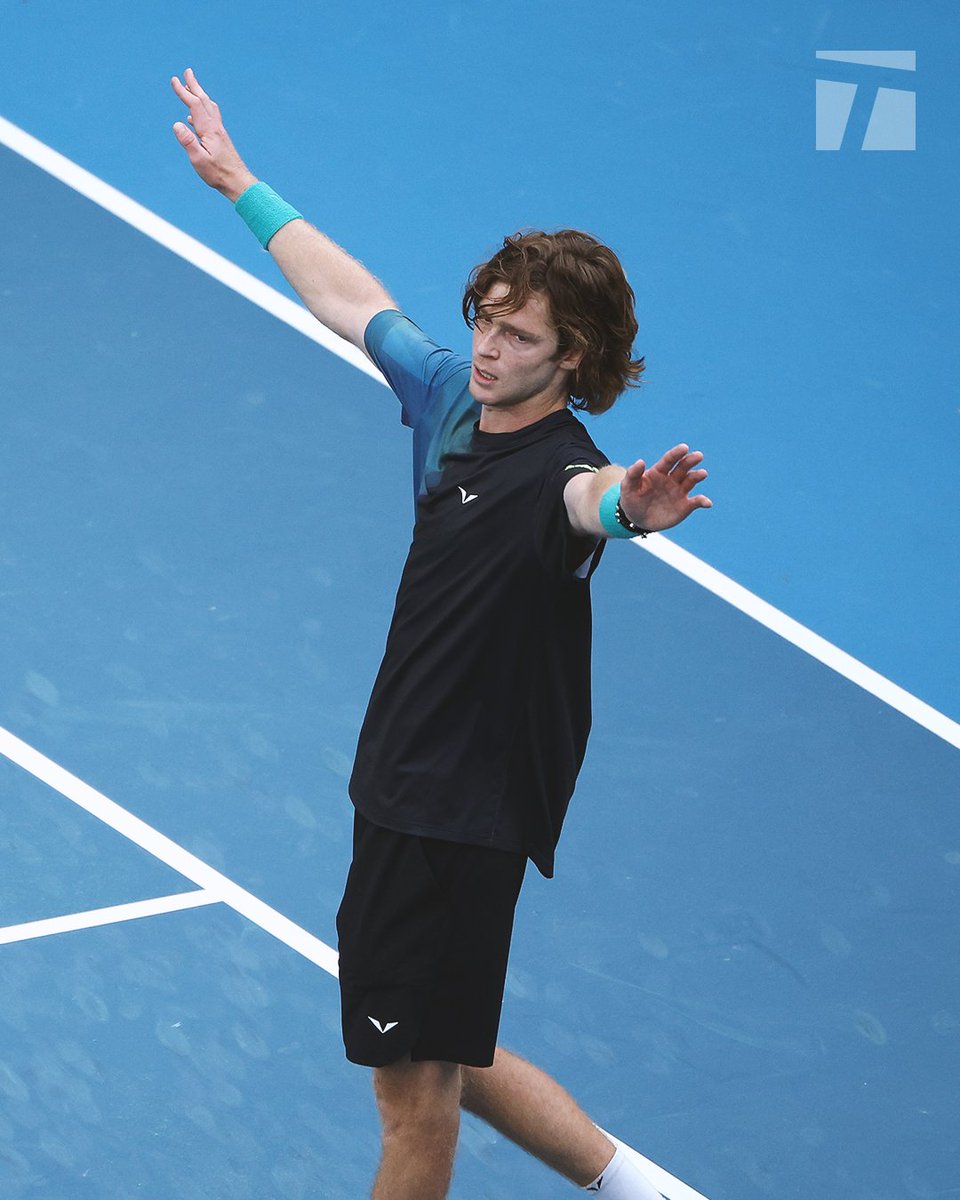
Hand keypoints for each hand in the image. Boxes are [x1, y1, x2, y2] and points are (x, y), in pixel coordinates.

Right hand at [170, 68, 256, 200]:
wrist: (238, 182)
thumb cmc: (218, 174)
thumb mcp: (199, 160)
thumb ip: (188, 142)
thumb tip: (177, 124)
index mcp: (209, 130)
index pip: (194, 105)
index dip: (184, 92)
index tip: (174, 80)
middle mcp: (216, 127)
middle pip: (204, 101)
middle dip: (194, 86)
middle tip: (187, 72)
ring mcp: (219, 133)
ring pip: (209, 108)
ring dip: (199, 96)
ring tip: (191, 89)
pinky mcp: (221, 139)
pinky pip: (210, 119)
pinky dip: (201, 112)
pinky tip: (193, 118)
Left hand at [619, 444, 711, 531]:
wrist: (637, 519)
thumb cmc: (632, 499)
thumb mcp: (628, 488)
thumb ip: (633, 474)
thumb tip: (641, 461)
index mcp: (659, 472)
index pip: (669, 460)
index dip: (676, 453)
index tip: (684, 447)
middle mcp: (672, 479)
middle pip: (683, 467)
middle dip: (690, 460)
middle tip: (698, 456)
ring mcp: (680, 491)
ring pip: (691, 480)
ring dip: (698, 476)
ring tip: (702, 473)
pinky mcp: (685, 506)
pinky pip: (696, 502)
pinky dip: (703, 501)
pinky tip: (707, 503)